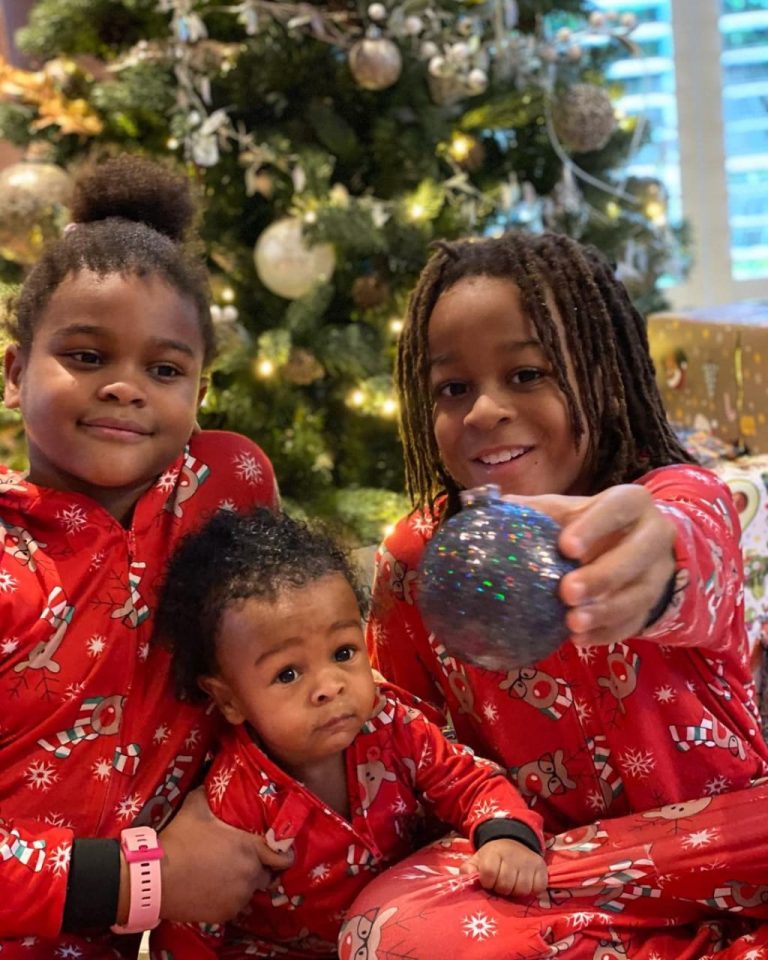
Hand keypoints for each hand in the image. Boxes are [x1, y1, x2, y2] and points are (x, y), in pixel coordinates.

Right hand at [157, 786, 293, 922]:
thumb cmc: (178, 840)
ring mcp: (238, 897)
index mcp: (249, 848)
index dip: (284, 855)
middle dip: (259, 868)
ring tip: (226, 876)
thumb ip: (209, 794)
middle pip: (266, 875)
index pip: (282, 857)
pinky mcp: (225, 914)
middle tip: (244, 861)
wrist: (155, 878)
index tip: (281, 853)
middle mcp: (250, 875)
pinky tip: (215, 890)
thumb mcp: (195, 807)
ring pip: (250, 891)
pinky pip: (235, 906)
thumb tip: (211, 780)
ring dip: (243, 884)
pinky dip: (230, 899)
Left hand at [460, 839, 547, 896]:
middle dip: (501, 889)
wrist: (514, 841)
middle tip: (501, 884)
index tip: (488, 881)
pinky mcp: (542, 869)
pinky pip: (537, 889)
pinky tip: (525, 883)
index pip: (489, 873)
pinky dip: (531, 891)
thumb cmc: (494, 856)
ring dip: (516, 892)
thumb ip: (468, 868)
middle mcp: (513, 855)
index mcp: (495, 852)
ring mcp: (529, 862)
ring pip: (522, 889)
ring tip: (512, 885)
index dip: (487, 882)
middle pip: (506, 885)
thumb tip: (469, 876)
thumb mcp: (478, 859)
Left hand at [504, 485, 675, 646]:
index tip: (566, 546)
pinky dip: (606, 633)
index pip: (620, 508)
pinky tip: (579, 639)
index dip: (595, 526)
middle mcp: (654, 536)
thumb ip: (542, 509)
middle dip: (601, 576)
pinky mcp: (652, 604)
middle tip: (566, 592)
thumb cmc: (593, 523)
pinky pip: (634, 622)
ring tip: (571, 623)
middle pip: (636, 556)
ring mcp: (658, 573)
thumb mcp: (572, 509)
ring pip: (638, 595)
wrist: (636, 545)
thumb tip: (500, 507)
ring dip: (604, 612)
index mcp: (633, 502)